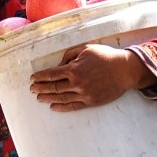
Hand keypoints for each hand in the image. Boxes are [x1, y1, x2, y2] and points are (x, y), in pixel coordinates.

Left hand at [29, 44, 156, 111]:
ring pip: (61, 98)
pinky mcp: (91, 102)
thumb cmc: (104, 56)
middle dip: (40, 88)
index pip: (51, 74)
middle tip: (32, 89)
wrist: (124, 70)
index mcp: (74, 69)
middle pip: (53, 87)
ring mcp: (84, 94)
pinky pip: (73, 106)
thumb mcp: (85, 49)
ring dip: (48, 98)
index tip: (32, 78)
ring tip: (39, 98)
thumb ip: (69, 55)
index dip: (40, 77)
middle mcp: (77, 83)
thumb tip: (58, 65)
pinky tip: (53, 107)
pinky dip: (61, 107)